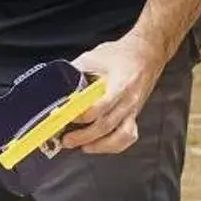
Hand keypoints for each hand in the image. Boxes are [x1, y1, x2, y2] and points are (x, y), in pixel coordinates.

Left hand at [66, 35, 164, 154]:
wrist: (146, 53)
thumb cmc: (119, 54)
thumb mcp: (92, 57)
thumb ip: (74, 73)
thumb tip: (54, 87)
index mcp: (119, 84)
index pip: (100, 106)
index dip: (81, 115)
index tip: (65, 117)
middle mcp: (128, 100)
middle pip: (106, 125)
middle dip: (84, 136)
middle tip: (66, 140)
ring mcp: (132, 110)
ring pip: (120, 136)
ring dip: (100, 145)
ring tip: (83, 147)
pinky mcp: (133, 115)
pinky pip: (128, 136)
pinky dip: (113, 145)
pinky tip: (98, 145)